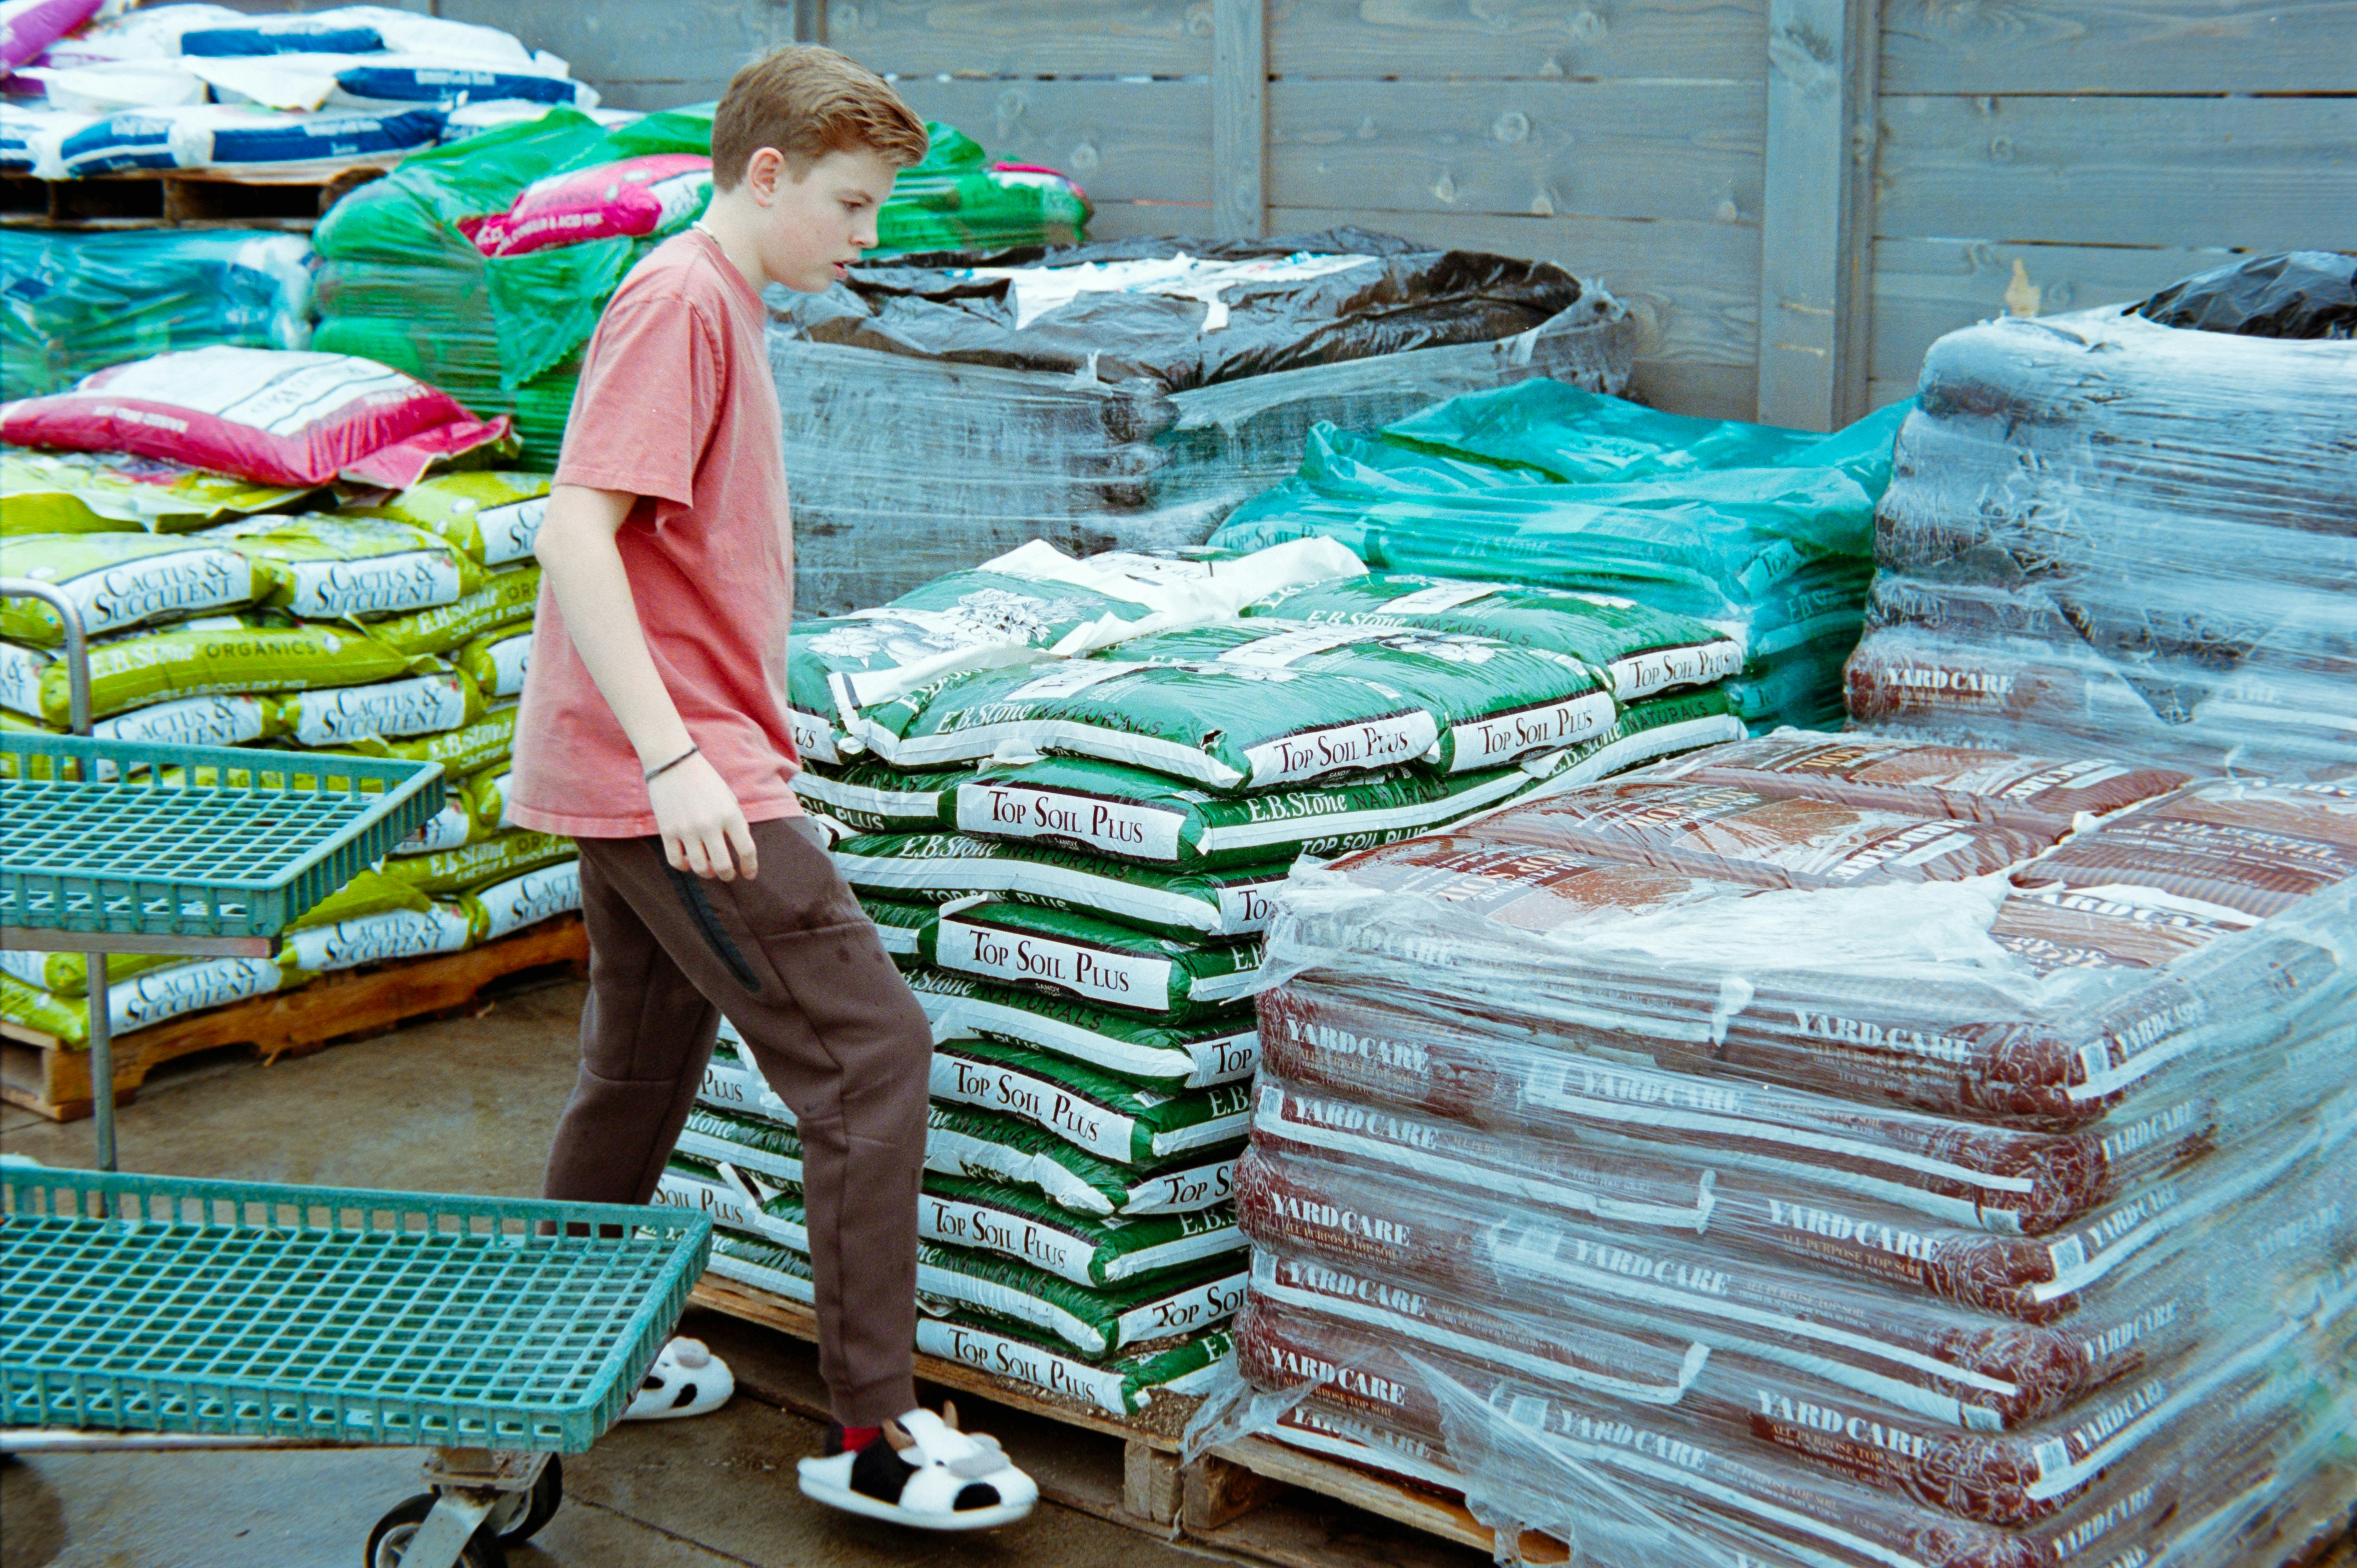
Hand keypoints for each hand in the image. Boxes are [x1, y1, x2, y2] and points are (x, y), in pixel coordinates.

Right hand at [648, 752, 757, 880]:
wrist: (673, 762)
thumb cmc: (705, 779)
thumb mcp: (728, 797)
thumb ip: (736, 822)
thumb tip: (740, 847)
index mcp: (730, 814)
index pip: (746, 850)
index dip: (750, 867)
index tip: (749, 875)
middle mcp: (710, 824)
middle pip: (723, 866)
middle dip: (728, 876)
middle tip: (729, 875)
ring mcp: (687, 829)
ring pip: (700, 868)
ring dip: (708, 873)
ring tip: (710, 869)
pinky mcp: (667, 831)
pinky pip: (676, 861)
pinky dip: (684, 867)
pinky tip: (689, 862)